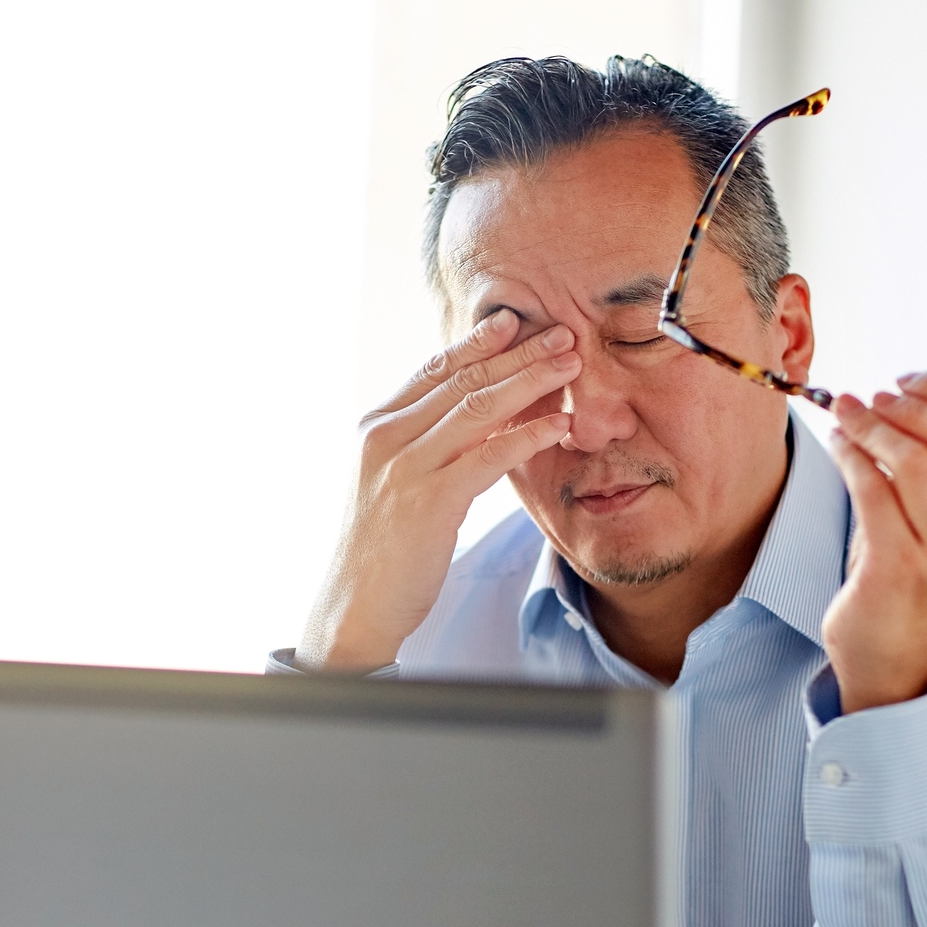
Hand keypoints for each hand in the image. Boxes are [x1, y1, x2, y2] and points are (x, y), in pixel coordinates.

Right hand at [296, 310, 580, 671]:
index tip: (513, 320)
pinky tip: (561, 424)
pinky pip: (489, 456)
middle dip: (517, 352)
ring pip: (478, 408)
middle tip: (562, 333)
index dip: (476, 342)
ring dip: (531, 381)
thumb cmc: (383, 549)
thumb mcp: (395, 483)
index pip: (433, 370)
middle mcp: (387, 437)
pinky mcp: (430, 501)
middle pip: (462, 380)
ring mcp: (406, 467)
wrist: (355, 605)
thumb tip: (476, 418)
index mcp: (376, 427)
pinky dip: (528, 436)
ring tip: (571, 366)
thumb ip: (426, 445)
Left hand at [820, 370, 926, 713]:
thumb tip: (911, 396)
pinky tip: (837, 445)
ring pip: (910, 459)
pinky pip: (871, 489)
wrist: (891, 654)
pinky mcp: (895, 566)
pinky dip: (850, 454)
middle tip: (875, 396)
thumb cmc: (910, 574)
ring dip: (870, 424)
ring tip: (846, 412)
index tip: (908, 380)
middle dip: (914, 403)